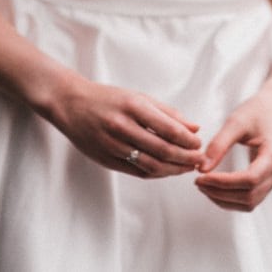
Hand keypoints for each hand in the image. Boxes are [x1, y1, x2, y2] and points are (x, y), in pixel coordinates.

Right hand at [46, 77, 202, 178]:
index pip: (169, 129)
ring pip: (151, 165)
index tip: (199, 144)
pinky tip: (167, 170)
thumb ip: (167, 113)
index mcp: (133, 106)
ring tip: (187, 167)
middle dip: (186, 158)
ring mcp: (112, 145)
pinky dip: (156, 173)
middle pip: (162, 150)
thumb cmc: (108, 98)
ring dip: (174, 169)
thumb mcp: (138, 97)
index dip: (188, 140)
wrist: (71, 104)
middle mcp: (122, 126)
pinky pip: (137, 171)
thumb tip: (195, 128)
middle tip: (199, 160)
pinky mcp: (106, 160)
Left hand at [194, 92, 271, 211]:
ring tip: (204, 186)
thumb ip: (219, 144)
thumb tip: (202, 168)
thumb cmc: (259, 110)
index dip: (224, 182)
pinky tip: (215, 187)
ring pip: (250, 202)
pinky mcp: (268, 180)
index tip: (201, 177)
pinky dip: (231, 198)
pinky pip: (250, 198)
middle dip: (221, 193)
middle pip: (249, 196)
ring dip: (225, 199)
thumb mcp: (237, 121)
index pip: (250, 179)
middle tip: (198, 182)